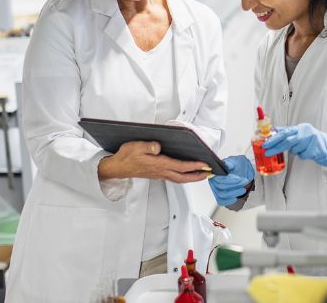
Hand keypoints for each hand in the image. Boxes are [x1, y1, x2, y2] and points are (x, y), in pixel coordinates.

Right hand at [97, 141, 211, 183]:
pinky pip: (174, 178)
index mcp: (158, 164)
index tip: (205, 165)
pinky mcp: (156, 175)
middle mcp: (160, 171)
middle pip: (183, 177)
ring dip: (192, 178)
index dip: (194, 166)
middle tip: (209, 173)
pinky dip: (183, 177)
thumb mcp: (135, 147)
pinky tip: (186, 173)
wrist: (116, 167)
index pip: (180, 166)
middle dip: (198, 176)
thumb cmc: (126, 157)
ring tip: (202, 174)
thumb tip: (158, 147)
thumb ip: (148, 146)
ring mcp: (159, 174)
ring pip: (179, 179)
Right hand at [209, 156, 254, 205]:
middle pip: (220, 187)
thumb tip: (227, 165)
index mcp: (216, 170)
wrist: (242, 169)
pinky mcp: (220, 194)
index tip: (239, 179)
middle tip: (243, 182)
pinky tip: (234, 198)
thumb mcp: (236, 161)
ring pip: (221, 194)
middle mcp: (214, 179)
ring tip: (242, 189)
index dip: (230, 180)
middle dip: (234, 185)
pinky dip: (227, 201)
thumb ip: (231, 163)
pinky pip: (220, 200)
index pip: (219, 178)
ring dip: (233, 193)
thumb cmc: (238, 165)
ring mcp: (216, 187)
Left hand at [262, 123, 326, 166]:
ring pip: (294, 150)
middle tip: (267, 152)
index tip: (265, 144)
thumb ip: (286, 131)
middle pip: (287, 140)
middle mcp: (304, 132)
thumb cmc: (311, 139)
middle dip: (276, 147)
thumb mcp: (299, 132)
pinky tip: (308, 151)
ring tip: (302, 148)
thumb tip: (273, 130)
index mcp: (300, 128)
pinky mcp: (314, 149)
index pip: (284, 132)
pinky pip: (302, 155)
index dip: (273, 138)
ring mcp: (310, 141)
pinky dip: (302, 154)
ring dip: (295, 151)